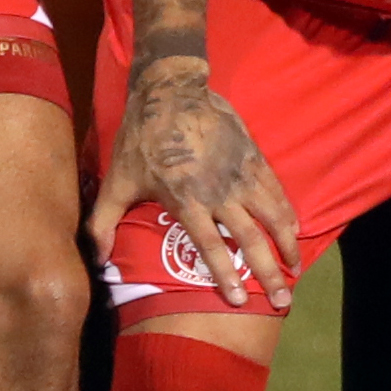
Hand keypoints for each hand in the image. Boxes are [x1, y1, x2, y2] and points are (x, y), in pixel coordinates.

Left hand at [91, 52, 298, 310]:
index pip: (209, 246)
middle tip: (282, 300)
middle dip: (267, 272)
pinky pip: (276, 189)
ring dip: (286, 245)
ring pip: (271, 215)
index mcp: (186, 200)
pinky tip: (296, 229)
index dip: (226, 275)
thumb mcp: (116, 181)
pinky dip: (288, 212)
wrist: (169, 90)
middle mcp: (218, 191)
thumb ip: (103, 222)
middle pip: (249, 239)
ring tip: (296, 270)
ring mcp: (239, 173)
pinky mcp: (253, 156)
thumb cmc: (140, 138)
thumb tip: (94, 260)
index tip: (240, 300)